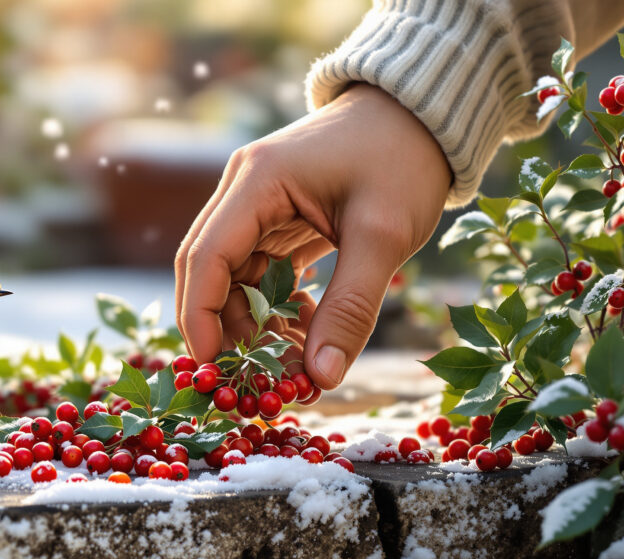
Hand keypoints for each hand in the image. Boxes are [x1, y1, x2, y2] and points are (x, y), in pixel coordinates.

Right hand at [174, 83, 450, 399]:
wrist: (422, 112)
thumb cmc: (403, 158)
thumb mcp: (384, 235)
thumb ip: (351, 308)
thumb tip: (322, 378)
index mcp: (256, 181)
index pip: (204, 258)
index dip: (200, 317)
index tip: (216, 369)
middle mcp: (243, 191)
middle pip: (211, 272)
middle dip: (229, 330)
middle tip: (259, 381)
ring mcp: (257, 205)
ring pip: (236, 279)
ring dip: (257, 324)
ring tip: (297, 365)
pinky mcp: (276, 218)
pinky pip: (261, 273)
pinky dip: (277, 308)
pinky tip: (308, 333)